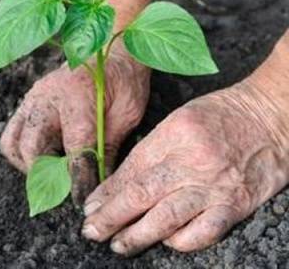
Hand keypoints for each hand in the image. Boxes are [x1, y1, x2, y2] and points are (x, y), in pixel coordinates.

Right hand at [0, 45, 149, 202]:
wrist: (110, 48)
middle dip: (47, 176)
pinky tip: (45, 158)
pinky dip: (22, 153)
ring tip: (52, 173)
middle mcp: (48, 97)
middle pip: (32, 148)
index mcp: (78, 98)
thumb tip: (100, 183)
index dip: (77, 178)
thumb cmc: (123, 80)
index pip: (74, 149)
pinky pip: (11, 134)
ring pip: (13, 143)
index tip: (80, 200)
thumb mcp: (127, 113)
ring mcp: (32, 99)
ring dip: (29, 165)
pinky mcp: (26, 103)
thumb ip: (109, 147)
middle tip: (64, 189)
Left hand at [82, 79, 288, 254]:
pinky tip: (167, 242)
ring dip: (138, 235)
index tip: (90, 208)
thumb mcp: (178, 121)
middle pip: (142, 195)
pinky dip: (182, 242)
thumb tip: (117, 184)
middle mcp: (191, 161)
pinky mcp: (236, 204)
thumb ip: (150, 152)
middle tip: (92, 231)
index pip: (130, 170)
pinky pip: (204, 231)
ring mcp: (214, 185)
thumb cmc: (221, 116)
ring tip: (118, 245)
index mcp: (172, 135)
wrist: (272, 116)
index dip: (107, 193)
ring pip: (167, 218)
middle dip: (111, 217)